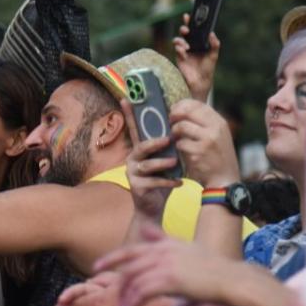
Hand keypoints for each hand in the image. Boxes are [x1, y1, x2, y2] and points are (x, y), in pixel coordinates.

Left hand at [95, 224, 227, 305]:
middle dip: (113, 278)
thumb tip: (145, 230)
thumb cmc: (213, 268)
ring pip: (134, 279)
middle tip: (103, 292)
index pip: (133, 249)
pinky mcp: (170, 280)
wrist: (231, 279)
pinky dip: (133, 302)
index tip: (97, 266)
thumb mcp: (186, 247)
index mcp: (166, 244)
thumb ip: (163, 238)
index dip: (113, 258)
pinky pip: (143, 291)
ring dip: (125, 295)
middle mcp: (163, 252)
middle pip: (129, 264)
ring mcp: (166, 264)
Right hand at [121, 99, 181, 219]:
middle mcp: (132, 158)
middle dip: (155, 142)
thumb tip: (180, 126)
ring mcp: (132, 173)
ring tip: (175, 164)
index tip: (125, 98)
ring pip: (147, 165)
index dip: (129, 114)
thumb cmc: (161, 180)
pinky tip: (179, 183)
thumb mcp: (165, 160)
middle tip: (169, 139)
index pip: (134, 129)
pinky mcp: (136, 187)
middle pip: (141, 146)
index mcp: (139, 149)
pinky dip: (168, 182)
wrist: (153, 206)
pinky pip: (153, 182)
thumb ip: (167, 146)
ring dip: (162, 164)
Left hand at [169, 99, 239, 187]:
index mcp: (219, 122)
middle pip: (188, 111)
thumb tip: (180, 110)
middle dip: (175, 115)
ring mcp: (208, 139)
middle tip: (169, 121)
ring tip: (176, 138)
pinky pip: (180, 143)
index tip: (173, 110)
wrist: (225, 179)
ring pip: (182, 126)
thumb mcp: (216, 135)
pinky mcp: (199, 152)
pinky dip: (178, 147)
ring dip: (174, 132)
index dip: (181, 105)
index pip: (197, 104)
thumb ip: (203, 123)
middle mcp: (215, 128)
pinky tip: (182, 152)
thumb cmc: (216, 157)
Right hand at [173, 12, 219, 102]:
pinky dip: (179, 48)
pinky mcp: (179, 57)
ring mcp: (184, 51)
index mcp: (199, 42)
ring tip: (186, 46)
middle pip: (184, 33)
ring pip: (178, 40)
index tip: (188, 16)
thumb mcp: (213, 55)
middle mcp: (191, 45)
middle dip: (184, 28)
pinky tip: (184, 51)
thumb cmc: (208, 69)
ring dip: (181, 40)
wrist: (201, 82)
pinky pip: (177, 49)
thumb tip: (212, 33)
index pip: (194, 30)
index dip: (191, 22)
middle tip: (186, 30)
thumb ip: (214, 44)